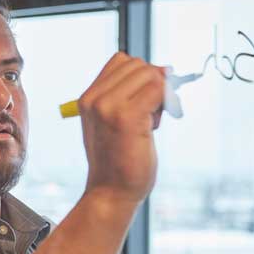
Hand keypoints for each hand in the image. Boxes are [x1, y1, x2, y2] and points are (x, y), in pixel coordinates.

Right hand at [77, 52, 165, 204]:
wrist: (112, 192)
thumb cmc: (119, 160)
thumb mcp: (116, 121)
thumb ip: (130, 94)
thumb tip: (164, 69)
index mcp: (88, 98)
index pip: (122, 61)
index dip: (142, 76)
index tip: (146, 102)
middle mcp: (94, 99)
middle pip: (138, 64)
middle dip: (152, 85)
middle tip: (149, 117)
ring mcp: (108, 106)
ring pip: (150, 74)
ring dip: (159, 96)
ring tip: (149, 123)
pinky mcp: (127, 117)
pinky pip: (158, 90)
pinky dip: (165, 105)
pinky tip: (154, 127)